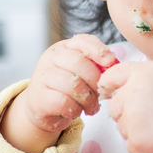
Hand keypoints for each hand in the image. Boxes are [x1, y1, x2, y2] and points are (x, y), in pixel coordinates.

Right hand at [1, 34, 115, 152]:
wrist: (42, 106)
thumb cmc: (67, 87)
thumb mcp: (81, 71)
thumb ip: (95, 64)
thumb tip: (114, 63)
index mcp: (63, 47)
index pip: (82, 41)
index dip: (98, 50)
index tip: (110, 61)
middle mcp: (50, 58)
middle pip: (79, 64)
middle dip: (96, 81)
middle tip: (102, 94)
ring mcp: (42, 76)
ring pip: (73, 85)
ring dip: (89, 99)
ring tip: (92, 106)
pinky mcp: (39, 97)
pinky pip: (64, 102)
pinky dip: (76, 109)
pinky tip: (77, 111)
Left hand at [100, 62, 152, 152]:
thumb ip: (142, 78)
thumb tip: (116, 89)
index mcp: (141, 74)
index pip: (110, 78)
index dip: (111, 87)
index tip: (114, 93)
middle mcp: (131, 94)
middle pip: (115, 107)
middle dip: (128, 112)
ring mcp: (131, 120)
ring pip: (123, 127)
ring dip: (137, 130)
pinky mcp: (135, 142)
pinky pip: (131, 145)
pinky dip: (144, 146)